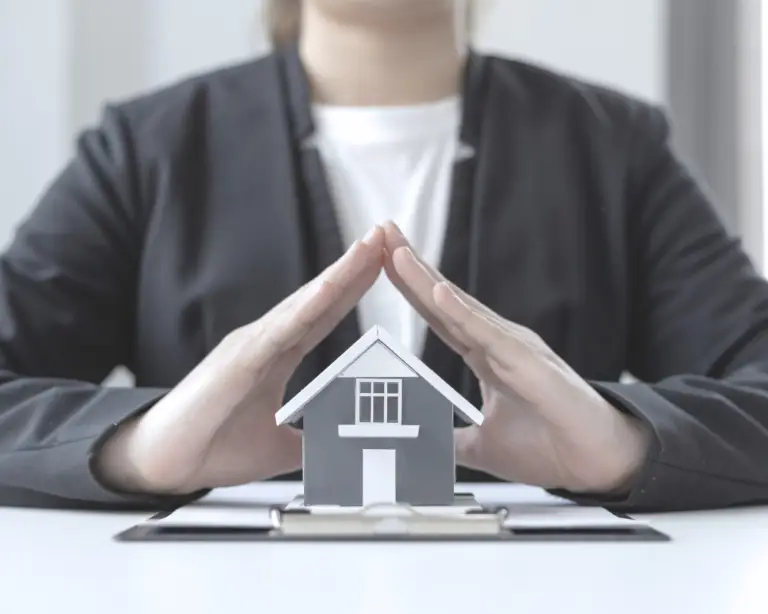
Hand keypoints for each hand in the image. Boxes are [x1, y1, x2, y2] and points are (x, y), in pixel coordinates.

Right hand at [97, 227, 384, 495]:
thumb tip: (348, 445)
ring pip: (303, 305)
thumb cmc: (214, 446)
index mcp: (276, 355)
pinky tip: (329, 288)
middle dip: (353, 267)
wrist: (162, 464)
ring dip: (338, 275)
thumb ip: (314, 438)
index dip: (352, 290)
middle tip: (385, 236)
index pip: (323, 315)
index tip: (382, 264)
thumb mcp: (281, 446)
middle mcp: (265, 341)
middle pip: (318, 299)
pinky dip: (305, 308)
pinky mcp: (237, 360)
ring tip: (368, 248)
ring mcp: (251, 346)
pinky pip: (278, 331)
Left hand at [382, 222, 650, 494]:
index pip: (439, 315)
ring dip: (427, 281)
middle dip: (410, 267)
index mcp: (486, 355)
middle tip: (382, 231)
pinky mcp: (530, 364)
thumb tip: (420, 440)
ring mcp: (514, 349)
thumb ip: (451, 437)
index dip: (410, 288)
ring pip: (462, 309)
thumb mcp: (483, 444)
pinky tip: (438, 293)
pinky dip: (462, 314)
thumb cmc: (550, 445)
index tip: (381, 260)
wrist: (600, 463)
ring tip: (396, 253)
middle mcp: (498, 342)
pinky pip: (490, 335)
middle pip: (445, 300)